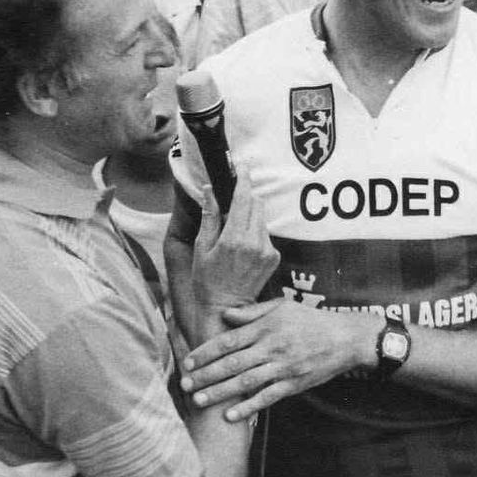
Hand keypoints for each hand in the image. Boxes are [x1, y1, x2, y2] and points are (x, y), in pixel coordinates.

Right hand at [167, 146, 279, 352]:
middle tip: (232, 203)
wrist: (225, 309)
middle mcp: (254, 243)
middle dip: (246, 198)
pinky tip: (243, 248)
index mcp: (233, 238)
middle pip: (256, 204)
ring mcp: (267, 251)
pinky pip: (266, 234)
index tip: (241, 166)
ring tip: (234, 233)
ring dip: (250, 216)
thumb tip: (209, 189)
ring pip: (262, 218)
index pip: (243, 198)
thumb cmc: (206, 279)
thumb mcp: (201, 247)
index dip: (243, 179)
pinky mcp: (274, 258)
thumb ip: (209, 216)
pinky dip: (256, 232)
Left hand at [181, 298, 379, 421]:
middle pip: (232, 363)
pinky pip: (267, 398)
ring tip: (200, 401)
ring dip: (221, 393)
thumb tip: (225, 315)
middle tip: (185, 385)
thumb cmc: (310, 320)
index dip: (206, 352)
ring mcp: (283, 367)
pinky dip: (249, 407)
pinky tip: (231, 416)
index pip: (229, 340)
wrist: (345, 338)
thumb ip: (252, 312)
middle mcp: (272, 347)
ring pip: (246, 382)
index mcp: (266, 327)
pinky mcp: (293, 384)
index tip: (188, 362)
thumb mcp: (281, 307)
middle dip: (206, 376)